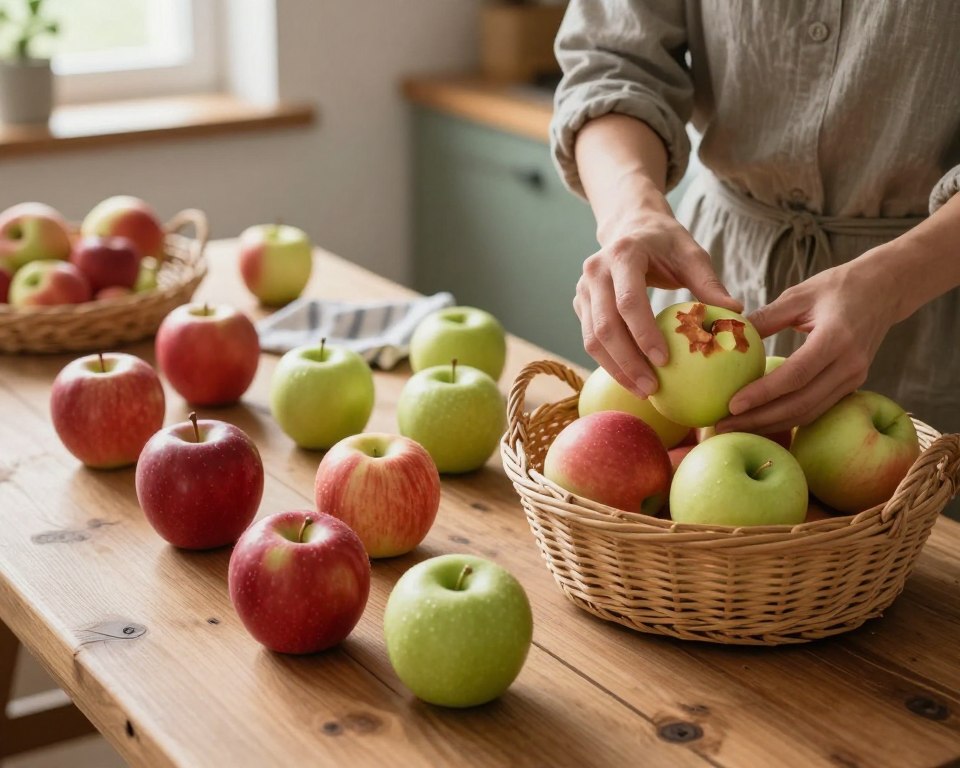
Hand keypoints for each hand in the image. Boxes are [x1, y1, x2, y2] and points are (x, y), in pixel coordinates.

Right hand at [573, 211, 740, 397]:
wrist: (630, 227)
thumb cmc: (666, 243)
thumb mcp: (691, 254)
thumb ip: (709, 282)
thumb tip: (736, 313)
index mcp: (622, 254)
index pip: (628, 301)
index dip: (643, 334)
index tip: (664, 361)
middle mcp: (595, 271)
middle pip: (605, 327)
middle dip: (627, 362)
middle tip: (652, 388)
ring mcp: (583, 289)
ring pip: (592, 339)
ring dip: (615, 369)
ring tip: (643, 391)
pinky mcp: (580, 305)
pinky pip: (590, 340)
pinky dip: (610, 362)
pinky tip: (632, 379)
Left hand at [717, 251, 896, 434]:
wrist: (885, 290)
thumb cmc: (838, 287)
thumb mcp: (799, 295)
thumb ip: (765, 317)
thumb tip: (728, 335)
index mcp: (836, 338)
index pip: (796, 375)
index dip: (763, 393)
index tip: (732, 405)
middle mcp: (849, 364)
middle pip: (800, 403)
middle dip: (759, 419)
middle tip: (723, 426)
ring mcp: (854, 378)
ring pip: (809, 412)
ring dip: (771, 425)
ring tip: (735, 428)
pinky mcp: (852, 385)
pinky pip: (816, 409)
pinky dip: (787, 418)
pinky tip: (761, 421)